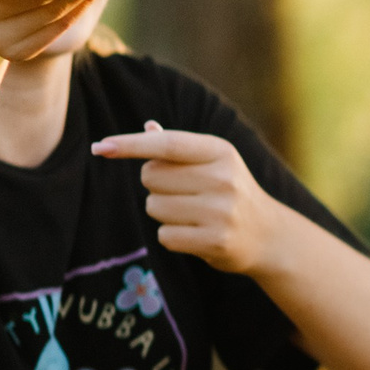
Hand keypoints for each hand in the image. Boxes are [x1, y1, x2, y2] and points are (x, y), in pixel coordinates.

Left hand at [92, 122, 279, 273]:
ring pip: (154, 206)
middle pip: (150, 177)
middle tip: (184, 194)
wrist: (269, 235)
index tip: (100, 147)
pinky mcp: (217, 241)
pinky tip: (195, 235)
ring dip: (163, 212)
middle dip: (156, 186)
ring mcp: (221, 212)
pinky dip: (171, 236)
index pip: (166, 144)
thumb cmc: (230, 192)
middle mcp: (223, 179)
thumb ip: (179, 147)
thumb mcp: (213, 163)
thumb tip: (147, 128)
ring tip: (192, 215)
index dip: (130, 144)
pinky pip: (164, 235)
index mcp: (220, 151)